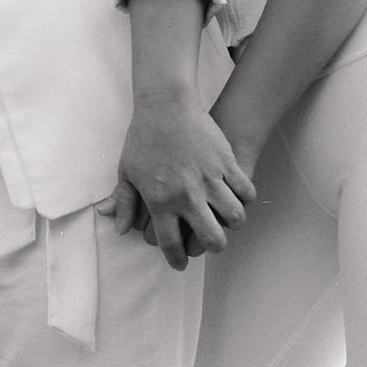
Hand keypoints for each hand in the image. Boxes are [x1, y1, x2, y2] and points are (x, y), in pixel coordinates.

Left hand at [99, 93, 254, 270]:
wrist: (165, 104)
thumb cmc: (142, 137)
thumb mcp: (126, 171)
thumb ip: (125, 203)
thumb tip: (121, 229)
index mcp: (160, 201)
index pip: (172, 244)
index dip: (177, 259)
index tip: (180, 262)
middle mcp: (186, 195)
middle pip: (211, 239)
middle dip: (213, 247)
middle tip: (211, 242)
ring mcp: (208, 179)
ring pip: (234, 218)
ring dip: (232, 222)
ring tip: (225, 218)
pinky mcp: (225, 164)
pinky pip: (245, 191)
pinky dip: (244, 198)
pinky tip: (237, 197)